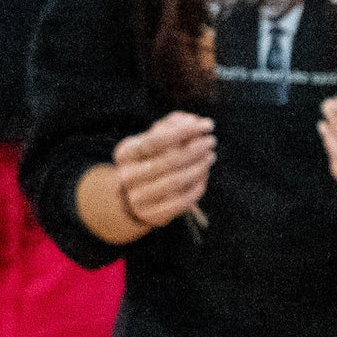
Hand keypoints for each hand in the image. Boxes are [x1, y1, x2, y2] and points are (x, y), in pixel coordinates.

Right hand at [112, 111, 214, 227]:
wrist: (135, 195)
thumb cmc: (152, 158)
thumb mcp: (156, 138)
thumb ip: (174, 125)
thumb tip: (192, 121)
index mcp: (125, 153)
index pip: (157, 140)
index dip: (186, 131)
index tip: (207, 125)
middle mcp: (127, 176)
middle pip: (169, 161)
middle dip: (196, 149)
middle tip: (211, 141)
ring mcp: (138, 199)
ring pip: (176, 181)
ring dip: (199, 167)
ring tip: (210, 156)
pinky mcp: (153, 215)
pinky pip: (181, 202)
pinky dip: (197, 187)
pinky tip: (203, 176)